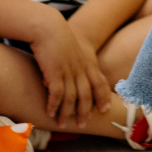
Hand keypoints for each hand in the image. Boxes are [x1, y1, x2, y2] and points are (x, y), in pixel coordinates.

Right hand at [27, 10, 113, 125]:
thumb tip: (69, 77)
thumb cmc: (57, 37)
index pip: (100, 83)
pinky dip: (54, 105)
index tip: (104, 110)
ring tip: (62, 124)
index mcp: (87, 62)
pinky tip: (49, 113)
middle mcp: (80, 68)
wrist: (47, 26)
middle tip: (82, 125)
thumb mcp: (72, 49)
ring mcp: (68, 71)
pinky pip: (57, 94)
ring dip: (67, 113)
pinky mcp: (55, 72)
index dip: (103, 97)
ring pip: (72, 98)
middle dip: (85, 111)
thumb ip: (75, 62)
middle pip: (87, 95)